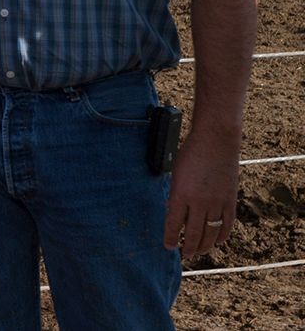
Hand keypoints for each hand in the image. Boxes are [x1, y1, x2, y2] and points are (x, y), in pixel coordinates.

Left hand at [163, 128, 240, 257]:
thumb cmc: (190, 153)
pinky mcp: (230, 200)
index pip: (173, 223)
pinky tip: (216, 241)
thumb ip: (175, 194)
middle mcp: (199, 202)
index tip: (168, 247)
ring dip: (203, 245)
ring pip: (210, 233)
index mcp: (181, 194)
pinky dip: (221, 236)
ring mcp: (217, 203)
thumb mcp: (176, 173)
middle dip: (187, 247)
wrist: (216, 141)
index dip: (170, 237)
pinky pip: (227, 225)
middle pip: (193, 233)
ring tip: (197, 252)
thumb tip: (173, 212)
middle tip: (184, 255)